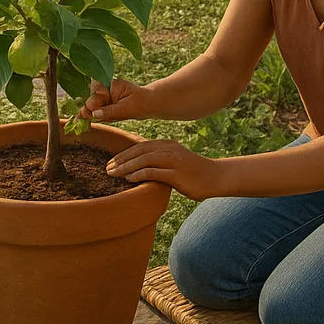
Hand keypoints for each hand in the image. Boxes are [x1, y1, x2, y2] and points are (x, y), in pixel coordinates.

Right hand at [80, 79, 152, 123]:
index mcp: (110, 85)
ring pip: (92, 107)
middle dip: (87, 109)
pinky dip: (93, 117)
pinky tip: (85, 122)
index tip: (87, 112)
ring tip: (81, 120)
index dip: (91, 103)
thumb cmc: (141, 103)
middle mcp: (106, 90)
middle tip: (81, 118)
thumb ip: (110, 111)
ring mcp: (105, 98)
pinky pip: (97, 112)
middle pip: (92, 99)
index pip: (96, 93)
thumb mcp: (127, 108)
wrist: (149, 104)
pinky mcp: (106, 106)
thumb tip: (94, 113)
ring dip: (89, 114)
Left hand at [106, 139, 223, 199]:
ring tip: (113, 173)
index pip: (140, 146)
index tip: (111, 162)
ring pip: (144, 160)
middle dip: (121, 159)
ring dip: (126, 167)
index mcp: (167, 145)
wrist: (215, 178)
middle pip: (139, 151)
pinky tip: (128, 179)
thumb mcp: (174, 163)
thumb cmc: (194, 173)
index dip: (124, 154)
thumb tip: (138, 171)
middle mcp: (169, 149)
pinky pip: (153, 171)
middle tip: (107, 168)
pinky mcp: (176, 173)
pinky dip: (139, 174)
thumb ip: (159, 163)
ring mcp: (173, 160)